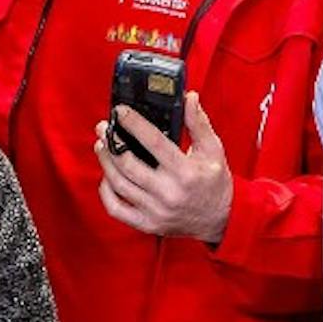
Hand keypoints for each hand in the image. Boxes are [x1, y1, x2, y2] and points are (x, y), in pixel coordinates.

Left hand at [93, 91, 233, 241]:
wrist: (219, 221)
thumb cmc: (214, 183)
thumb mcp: (213, 150)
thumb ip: (198, 123)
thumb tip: (188, 97)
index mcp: (185, 172)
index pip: (153, 142)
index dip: (133, 123)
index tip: (120, 111)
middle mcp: (168, 193)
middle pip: (128, 164)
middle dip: (111, 142)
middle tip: (104, 127)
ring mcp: (155, 211)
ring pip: (118, 184)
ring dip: (105, 162)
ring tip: (102, 145)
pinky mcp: (147, 224)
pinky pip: (115, 208)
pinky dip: (105, 191)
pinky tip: (107, 176)